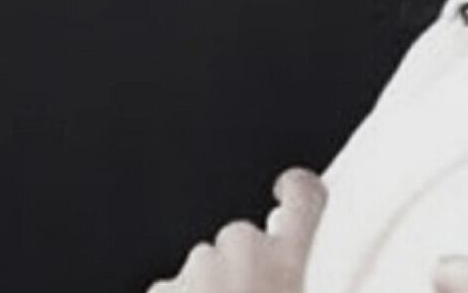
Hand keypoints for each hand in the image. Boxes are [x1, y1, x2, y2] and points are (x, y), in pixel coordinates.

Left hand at [147, 167, 327, 292]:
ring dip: (206, 289)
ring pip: (202, 266)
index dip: (298, 187)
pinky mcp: (160, 289)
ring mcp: (197, 269)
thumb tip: (291, 280)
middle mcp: (242, 251)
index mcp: (287, 260)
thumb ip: (293, 279)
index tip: (288, 186)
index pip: (306, 197)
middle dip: (238, 265)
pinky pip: (171, 290)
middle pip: (241, 238)